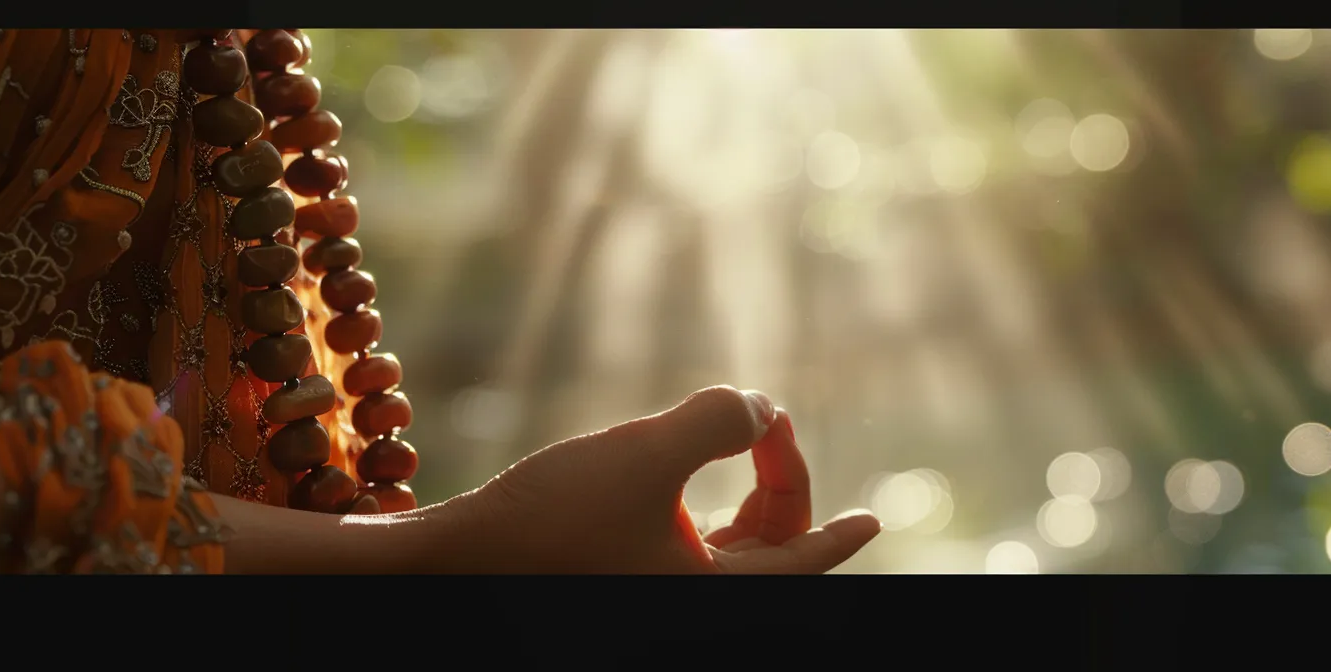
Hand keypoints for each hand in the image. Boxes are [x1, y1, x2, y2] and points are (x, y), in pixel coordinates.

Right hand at [434, 386, 880, 573]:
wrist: (456, 558)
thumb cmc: (550, 518)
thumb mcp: (647, 454)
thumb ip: (717, 422)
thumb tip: (759, 408)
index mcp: (708, 592)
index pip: (800, 564)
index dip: (840, 534)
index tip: (874, 518)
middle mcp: (685, 599)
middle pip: (768, 549)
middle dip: (780, 482)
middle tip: (766, 422)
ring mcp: (652, 589)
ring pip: (728, 545)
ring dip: (741, 489)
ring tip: (738, 431)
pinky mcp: (619, 574)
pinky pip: (689, 544)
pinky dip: (699, 501)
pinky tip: (679, 459)